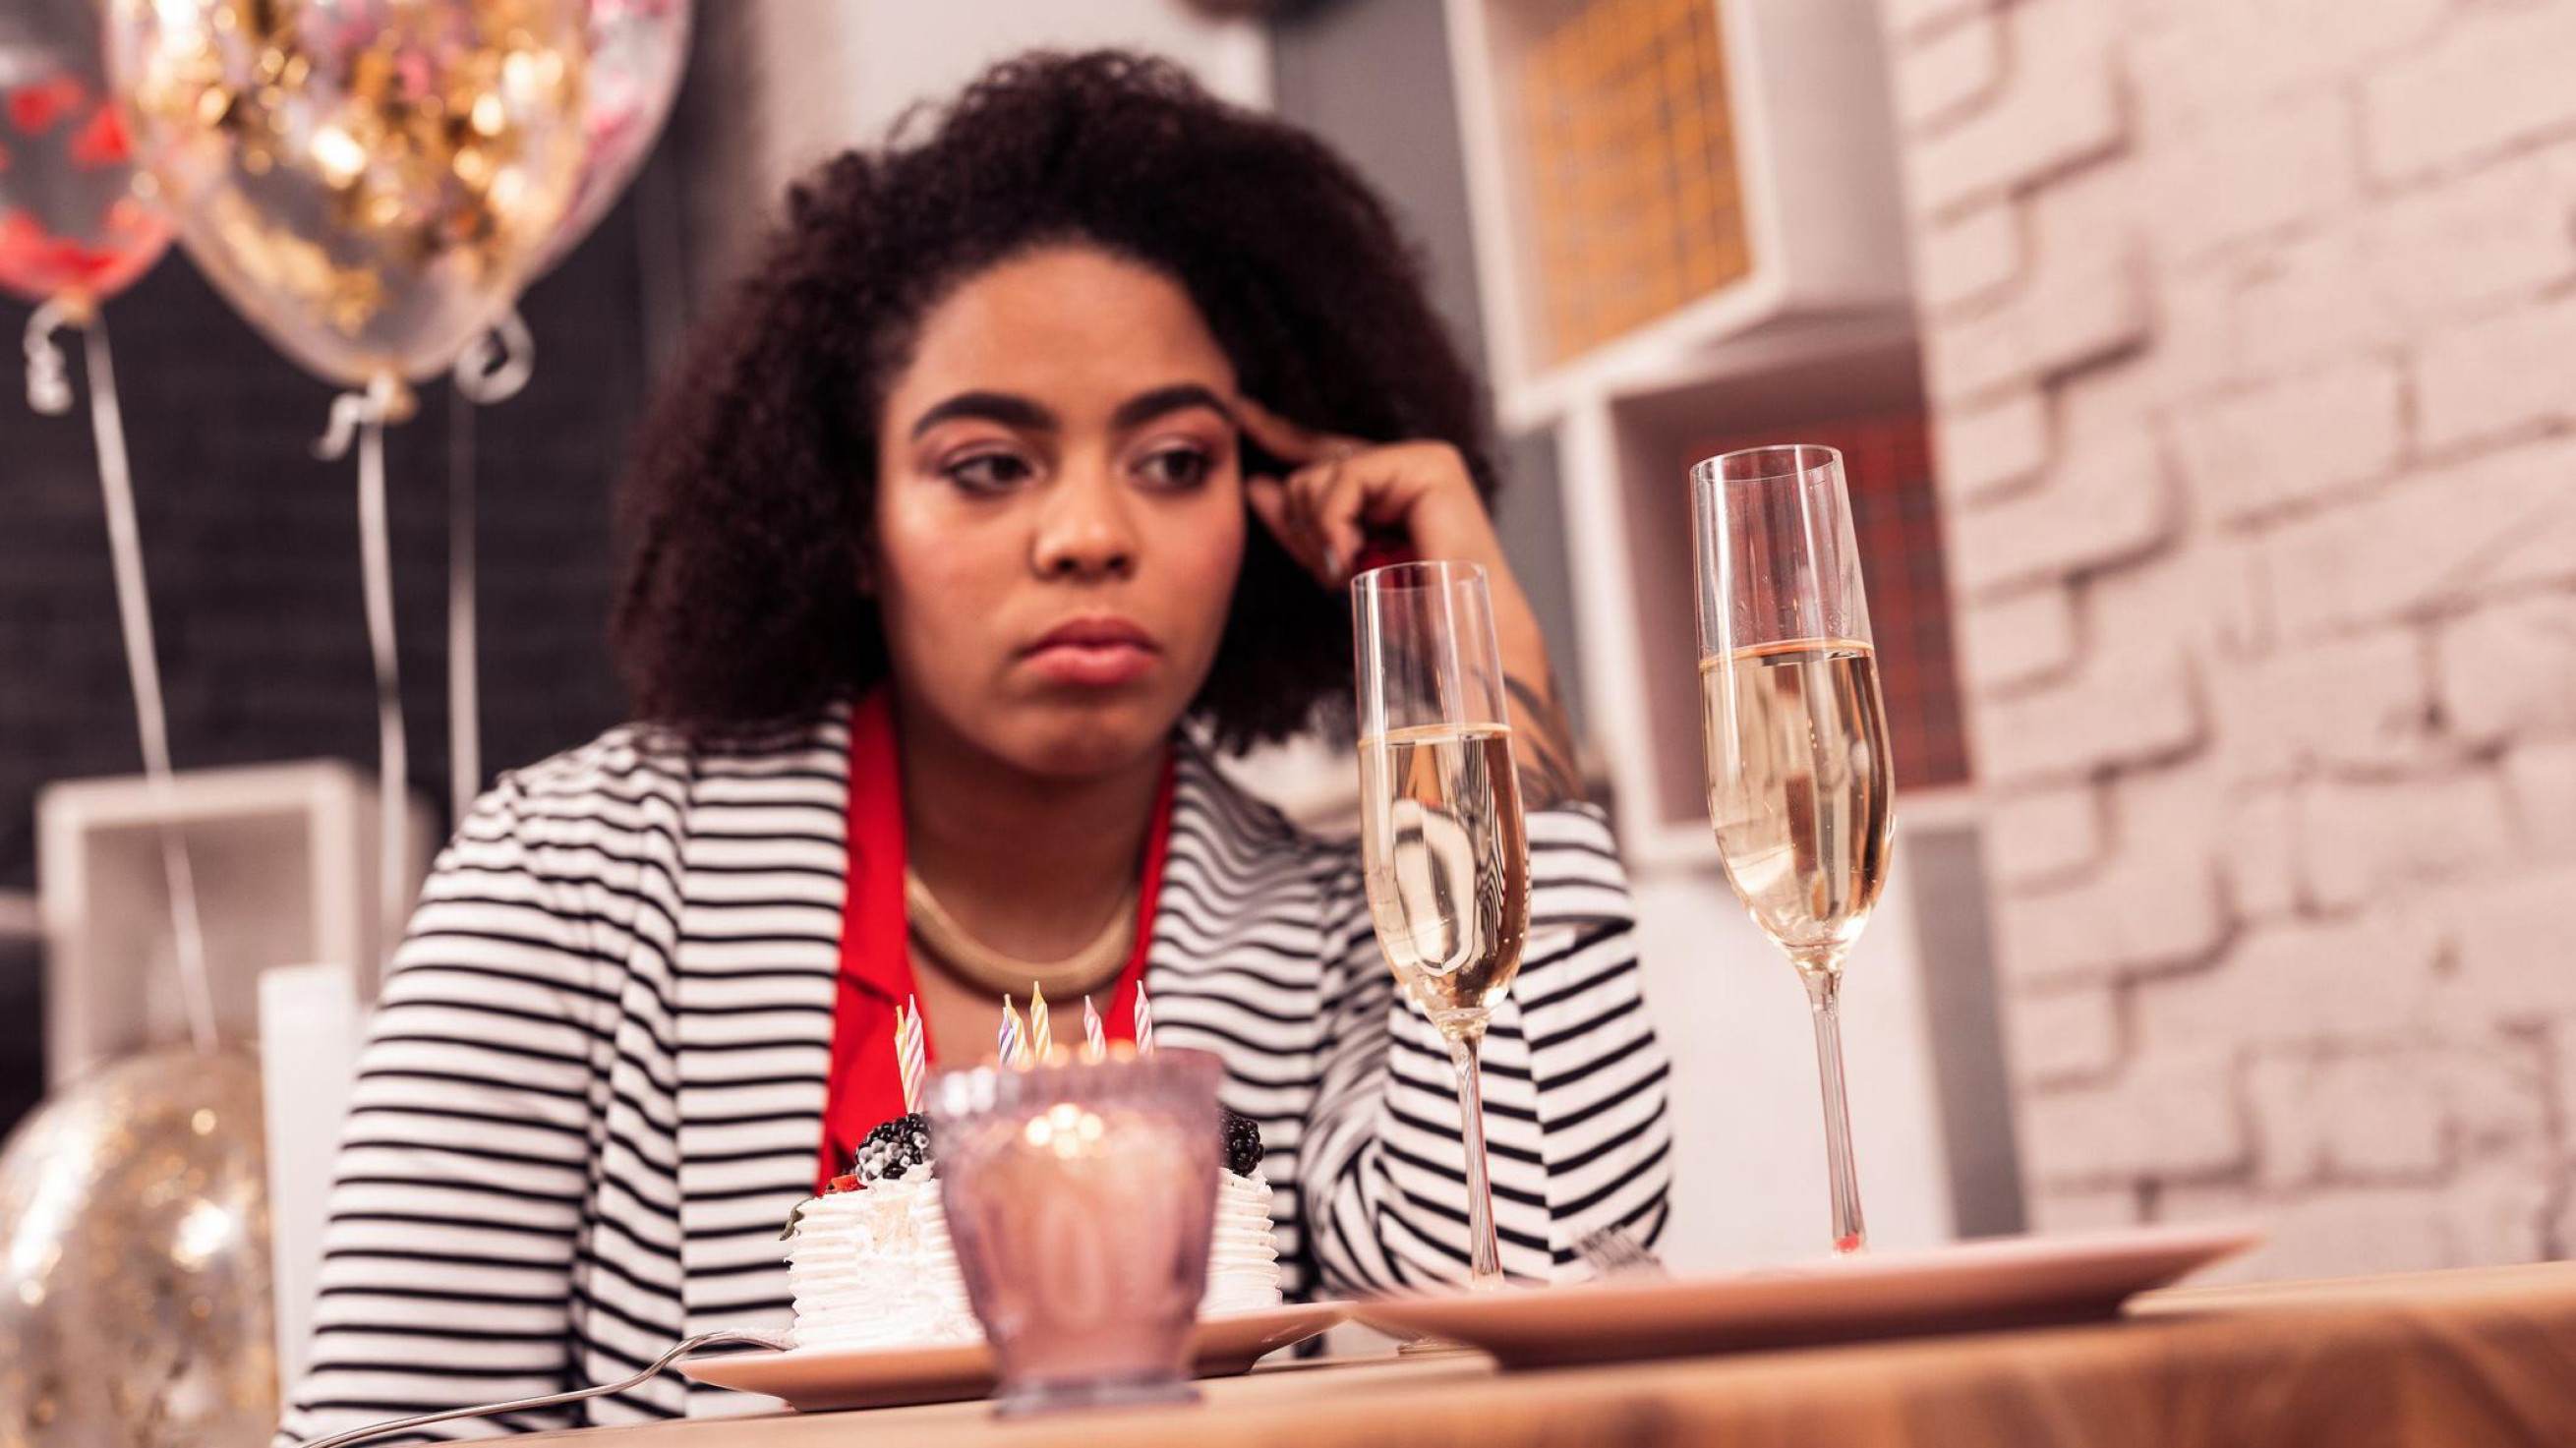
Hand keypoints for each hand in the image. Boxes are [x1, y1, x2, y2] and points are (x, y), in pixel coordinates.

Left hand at [1237, 396, 1506, 590]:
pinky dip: (1336, 523)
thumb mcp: (1339, 563)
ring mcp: (1421, 459)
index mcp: (1389, 485)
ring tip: (1352, 569)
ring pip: (1322, 475)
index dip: (1278, 433)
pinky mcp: (1430, 464)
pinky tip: (1351, 556)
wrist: (1460, 638)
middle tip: (1334, 570)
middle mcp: (1406, 463)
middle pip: (1311, 470)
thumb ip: (1302, 524)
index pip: (1321, 453)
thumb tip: (1257, 484)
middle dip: (1306, 527)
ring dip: (1323, 533)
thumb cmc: (1410, 611)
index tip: (1240, 410)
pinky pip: (1347, 479)